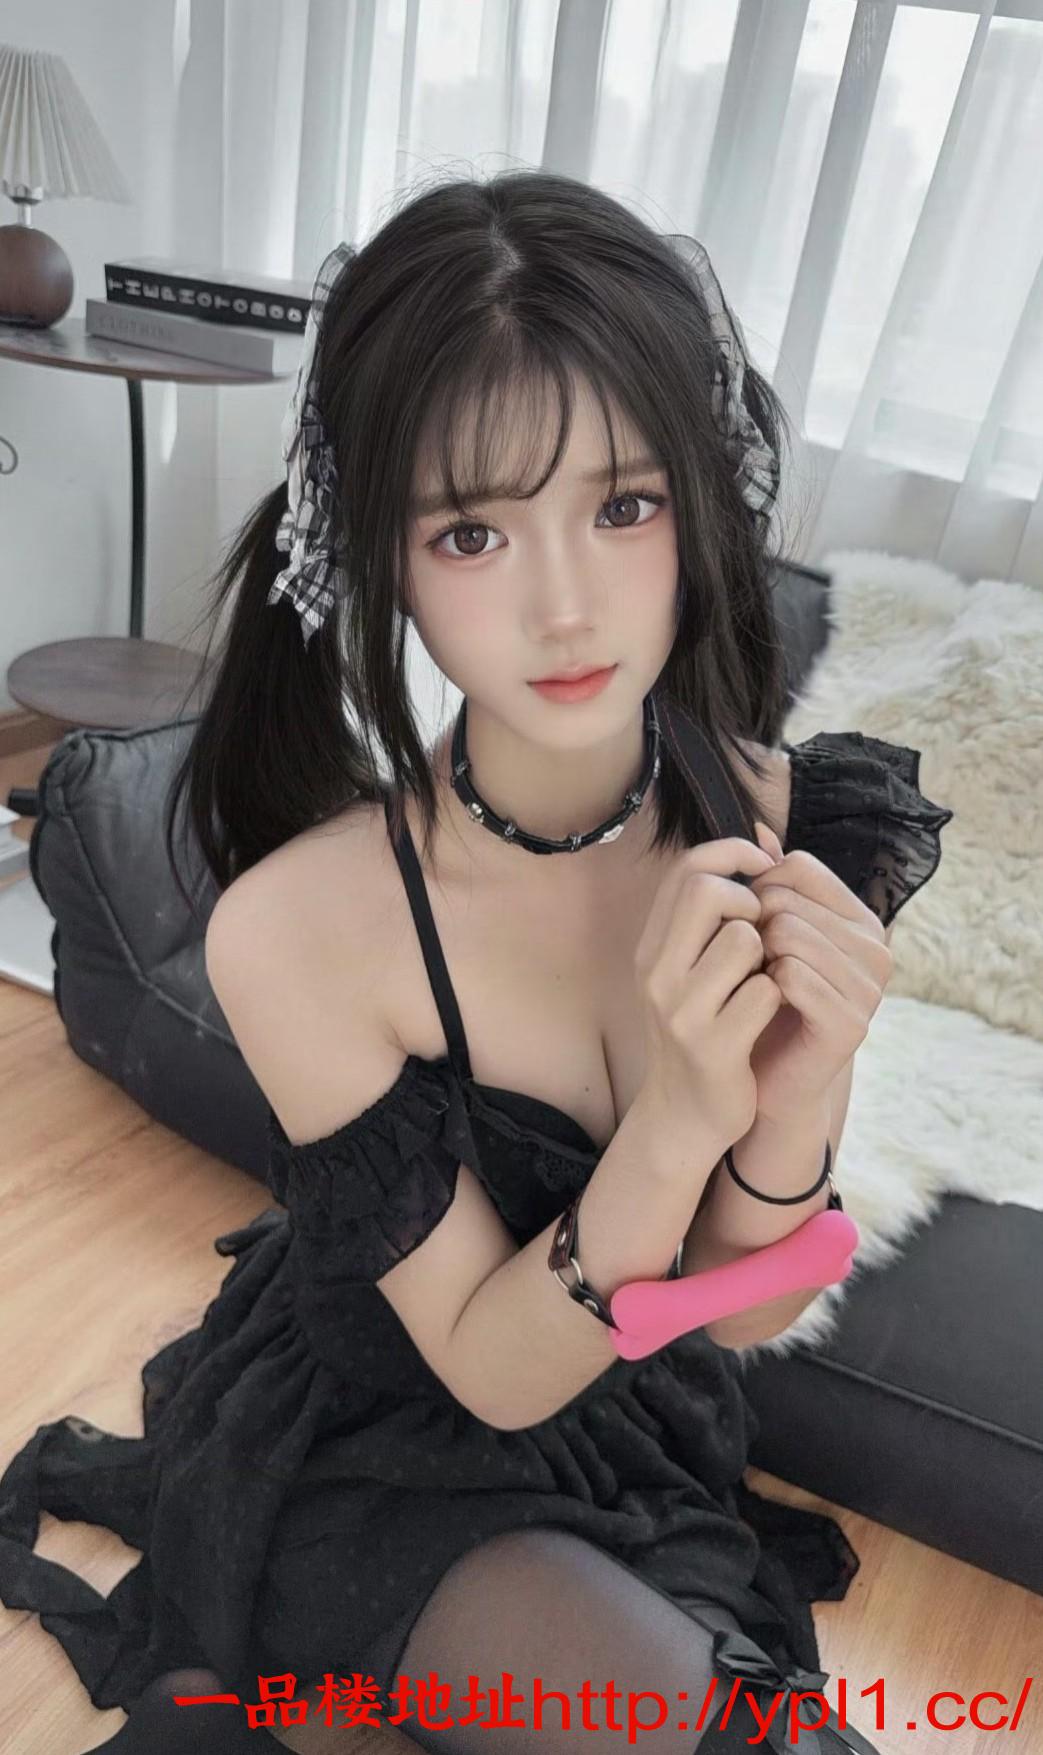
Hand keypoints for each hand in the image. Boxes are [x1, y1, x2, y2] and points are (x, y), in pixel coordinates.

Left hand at [745, 821, 892, 1126]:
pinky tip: (763, 1006)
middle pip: (787, 898)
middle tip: (748, 964)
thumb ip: (769, 882)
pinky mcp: (852, 1023)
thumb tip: (757, 827)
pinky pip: (790, 976)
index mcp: (860, 918)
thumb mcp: (765, 935)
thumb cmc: (764, 1000)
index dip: (757, 888)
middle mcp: (876, 947)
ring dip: (754, 958)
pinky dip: (762, 988)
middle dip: (752, 926)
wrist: (765, 1079)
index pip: (797, 865)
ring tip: (756, 984)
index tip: (749, 924)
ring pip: (787, 933)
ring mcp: (870, 987)